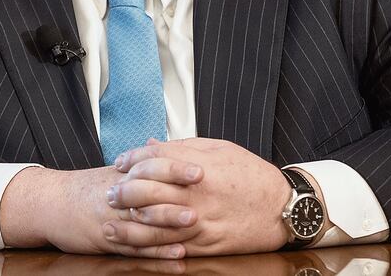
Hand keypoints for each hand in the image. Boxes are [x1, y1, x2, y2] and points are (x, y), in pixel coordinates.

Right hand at [0, 165, 195, 257]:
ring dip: (170, 223)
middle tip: (202, 196)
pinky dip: (158, 254)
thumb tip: (172, 150)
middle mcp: (120, 196)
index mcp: (124, 175)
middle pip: (150, 193)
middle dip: (177, 195)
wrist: (53, 203)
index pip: (153, 166)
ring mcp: (115, 220)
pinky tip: (178, 254)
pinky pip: (136, 249)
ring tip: (194, 224)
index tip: (200, 168)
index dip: (176, 167)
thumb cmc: (89, 188)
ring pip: (145, 222)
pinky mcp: (109, 242)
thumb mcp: (115, 172)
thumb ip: (144, 163)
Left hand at [105, 137, 289, 255]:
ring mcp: (199, 220)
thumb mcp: (221, 149)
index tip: (121, 163)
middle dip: (123, 192)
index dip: (133, 159)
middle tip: (109, 194)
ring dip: (128, 225)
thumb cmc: (252, 176)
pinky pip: (171, 246)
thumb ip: (184, 146)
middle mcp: (196, 193)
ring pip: (153, 224)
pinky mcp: (204, 243)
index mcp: (199, 165)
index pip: (155, 158)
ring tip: (111, 224)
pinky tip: (135, 245)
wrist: (281, 208)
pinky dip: (149, 247)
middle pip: (147, 190)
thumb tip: (153, 143)